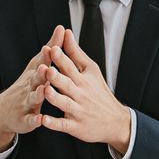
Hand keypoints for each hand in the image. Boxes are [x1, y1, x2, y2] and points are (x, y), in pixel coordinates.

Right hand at [0, 27, 68, 154]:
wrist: (4, 110)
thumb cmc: (27, 84)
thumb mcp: (37, 65)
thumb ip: (51, 49)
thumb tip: (61, 28)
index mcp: (35, 74)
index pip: (41, 63)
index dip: (46, 56)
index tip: (51, 47)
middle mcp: (29, 86)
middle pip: (35, 79)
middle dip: (40, 73)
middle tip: (45, 67)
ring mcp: (26, 102)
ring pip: (32, 98)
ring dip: (38, 94)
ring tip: (43, 91)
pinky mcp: (25, 119)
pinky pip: (30, 120)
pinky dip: (34, 120)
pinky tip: (39, 120)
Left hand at [39, 35, 133, 154]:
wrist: (115, 121)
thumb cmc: (99, 93)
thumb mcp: (91, 70)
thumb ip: (76, 52)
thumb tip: (66, 32)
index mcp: (83, 79)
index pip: (71, 66)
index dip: (61, 58)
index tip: (52, 48)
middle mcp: (80, 94)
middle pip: (67, 84)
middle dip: (56, 77)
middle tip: (46, 69)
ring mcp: (78, 111)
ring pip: (64, 104)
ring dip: (54, 97)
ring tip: (45, 91)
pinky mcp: (75, 126)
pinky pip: (63, 125)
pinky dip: (53, 123)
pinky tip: (44, 120)